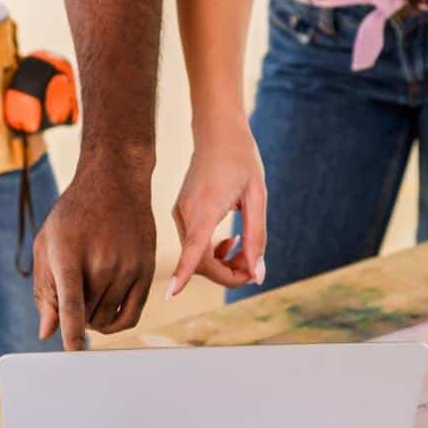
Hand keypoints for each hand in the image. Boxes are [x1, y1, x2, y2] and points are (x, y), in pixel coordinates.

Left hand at [34, 157, 155, 348]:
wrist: (114, 183)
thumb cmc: (73, 215)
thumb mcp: (47, 244)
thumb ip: (45, 290)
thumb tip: (48, 332)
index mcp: (70, 253)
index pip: (71, 304)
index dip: (70, 333)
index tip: (70, 351)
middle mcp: (102, 261)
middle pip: (86, 316)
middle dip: (74, 318)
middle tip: (72, 300)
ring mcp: (128, 266)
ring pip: (107, 319)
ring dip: (93, 319)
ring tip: (87, 298)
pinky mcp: (147, 270)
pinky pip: (132, 315)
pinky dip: (116, 323)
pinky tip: (105, 314)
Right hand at [168, 114, 265, 298]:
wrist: (218, 132)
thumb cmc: (242, 160)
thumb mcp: (257, 198)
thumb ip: (256, 237)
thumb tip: (257, 275)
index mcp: (206, 208)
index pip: (193, 249)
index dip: (183, 274)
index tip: (170, 296)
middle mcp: (186, 214)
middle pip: (201, 262)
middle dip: (228, 273)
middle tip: (254, 267)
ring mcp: (180, 214)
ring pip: (197, 256)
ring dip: (222, 263)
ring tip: (244, 249)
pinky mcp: (180, 213)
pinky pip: (193, 244)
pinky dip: (211, 251)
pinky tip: (230, 240)